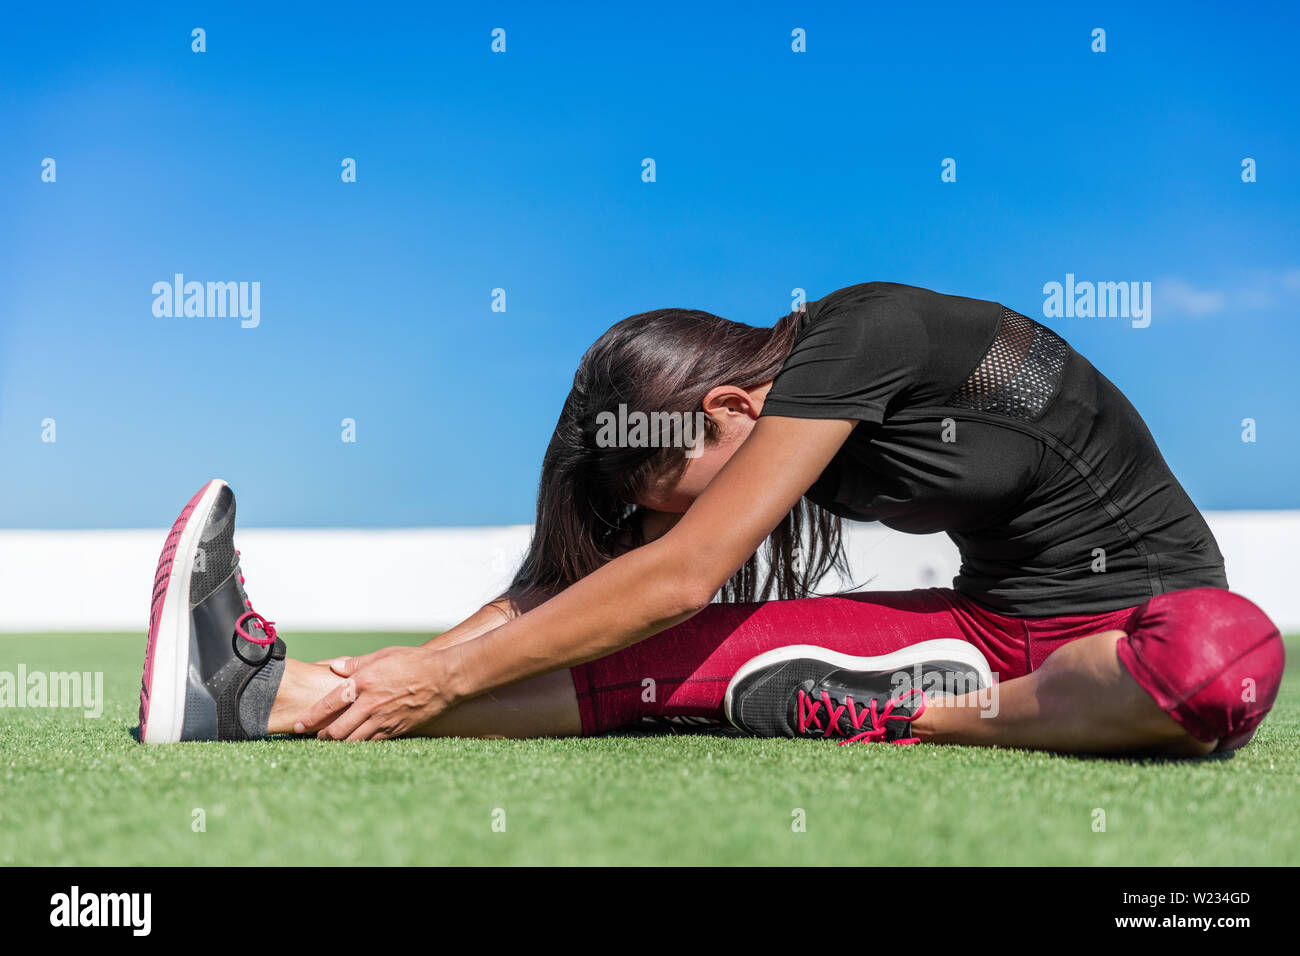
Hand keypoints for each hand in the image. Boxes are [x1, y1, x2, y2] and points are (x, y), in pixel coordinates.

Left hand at [293, 645, 456, 740]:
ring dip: (339, 744)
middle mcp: (370, 704)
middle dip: (322, 737)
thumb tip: (333, 667)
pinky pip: (372, 742)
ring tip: (331, 743)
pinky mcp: (396, 729)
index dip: (310, 718)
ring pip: (353, 741)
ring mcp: (384, 719)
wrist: (446, 677)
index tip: (298, 725)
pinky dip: (360, 745)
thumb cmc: (415, 661)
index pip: (328, 704)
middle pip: (336, 730)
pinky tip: (355, 744)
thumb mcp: (384, 655)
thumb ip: (356, 664)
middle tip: (315, 737)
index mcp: (363, 682)